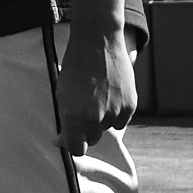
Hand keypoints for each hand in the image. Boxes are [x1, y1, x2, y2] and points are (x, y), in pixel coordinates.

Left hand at [55, 22, 136, 153]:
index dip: (72, 143)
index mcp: (74, 118)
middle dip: (86, 129)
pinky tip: (110, 96)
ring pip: (107, 129)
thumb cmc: (75, 67)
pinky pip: (122, 120)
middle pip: (92, 139)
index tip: (69, 136)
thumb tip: (63, 140)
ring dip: (102, 120)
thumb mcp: (62, 95)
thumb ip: (65, 120)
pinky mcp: (130, 105)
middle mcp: (95, 119)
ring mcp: (114, 112)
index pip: (76, 150)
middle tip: (83, 110)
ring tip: (97, 97)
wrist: (98, 42)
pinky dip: (116, 113)